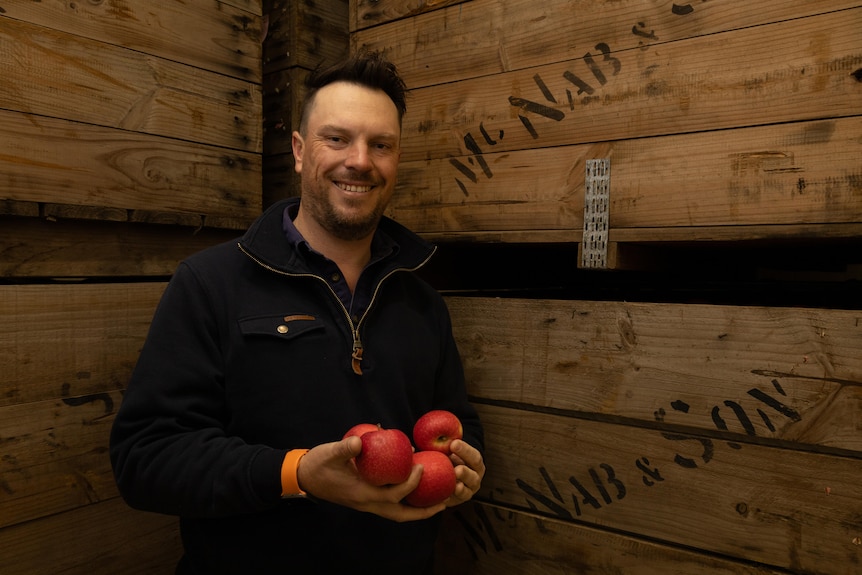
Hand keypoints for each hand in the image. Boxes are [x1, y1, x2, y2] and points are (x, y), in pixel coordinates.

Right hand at [296, 437, 446, 521]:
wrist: (303, 476)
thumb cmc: (317, 464)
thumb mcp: (329, 452)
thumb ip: (346, 447)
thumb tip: (363, 439)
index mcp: (361, 494)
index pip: (392, 495)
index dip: (410, 483)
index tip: (421, 466)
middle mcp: (366, 503)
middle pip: (400, 514)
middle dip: (422, 511)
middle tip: (443, 503)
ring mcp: (365, 503)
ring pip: (396, 513)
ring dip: (416, 509)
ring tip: (435, 501)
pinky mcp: (364, 499)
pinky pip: (390, 505)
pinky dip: (404, 501)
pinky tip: (413, 489)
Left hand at [444, 439, 484, 506]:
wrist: (447, 476)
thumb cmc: (447, 459)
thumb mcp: (447, 451)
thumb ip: (443, 446)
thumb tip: (432, 434)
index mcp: (475, 461)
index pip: (474, 456)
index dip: (465, 450)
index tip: (453, 444)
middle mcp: (475, 475)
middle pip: (474, 474)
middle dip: (466, 472)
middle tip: (457, 470)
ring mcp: (470, 488)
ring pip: (469, 488)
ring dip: (462, 487)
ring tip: (455, 485)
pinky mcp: (461, 498)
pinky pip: (459, 499)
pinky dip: (453, 497)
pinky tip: (446, 496)